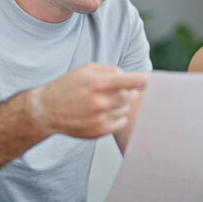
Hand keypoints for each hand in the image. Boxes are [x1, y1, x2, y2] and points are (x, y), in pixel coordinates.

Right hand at [30, 63, 147, 138]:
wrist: (47, 110)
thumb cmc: (69, 86)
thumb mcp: (86, 70)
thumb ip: (110, 71)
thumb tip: (130, 77)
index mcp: (99, 83)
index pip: (129, 81)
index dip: (144, 80)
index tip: (154, 80)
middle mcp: (101, 102)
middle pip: (131, 95)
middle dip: (126, 91)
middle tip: (113, 90)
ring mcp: (101, 118)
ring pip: (126, 109)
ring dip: (120, 104)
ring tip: (103, 101)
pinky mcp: (100, 131)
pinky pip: (121, 122)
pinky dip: (117, 116)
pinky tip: (103, 112)